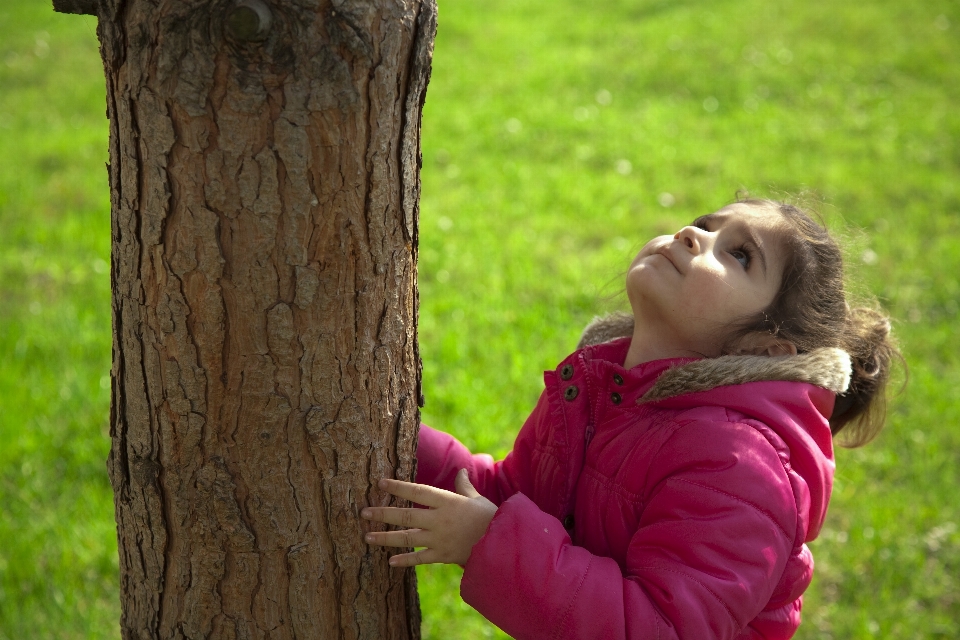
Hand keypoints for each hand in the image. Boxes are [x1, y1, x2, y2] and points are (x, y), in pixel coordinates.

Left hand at [361, 469, 497, 566]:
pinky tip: (390, 561)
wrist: (502, 543)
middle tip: (364, 512)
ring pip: (407, 537)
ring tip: (367, 536)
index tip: (380, 483)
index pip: (417, 491)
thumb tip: (461, 471)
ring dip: (386, 537)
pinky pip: (420, 558)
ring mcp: (440, 539)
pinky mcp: (443, 555)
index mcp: (447, 501)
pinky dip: (405, 560)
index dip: (398, 486)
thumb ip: (464, 486)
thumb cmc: (490, 517)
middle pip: (406, 515)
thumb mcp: (476, 498)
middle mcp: (440, 519)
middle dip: (383, 513)